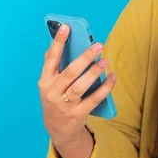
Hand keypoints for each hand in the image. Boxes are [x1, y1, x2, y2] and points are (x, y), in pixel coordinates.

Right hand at [37, 24, 115, 147]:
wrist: (58, 129)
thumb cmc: (57, 98)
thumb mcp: (50, 84)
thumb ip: (54, 65)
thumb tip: (58, 42)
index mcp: (45, 81)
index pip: (50, 59)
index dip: (57, 42)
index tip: (66, 27)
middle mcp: (53, 93)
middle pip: (70, 72)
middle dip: (84, 58)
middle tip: (98, 45)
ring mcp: (65, 105)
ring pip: (80, 86)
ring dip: (94, 73)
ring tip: (105, 61)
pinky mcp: (78, 114)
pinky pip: (94, 99)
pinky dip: (105, 88)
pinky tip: (113, 78)